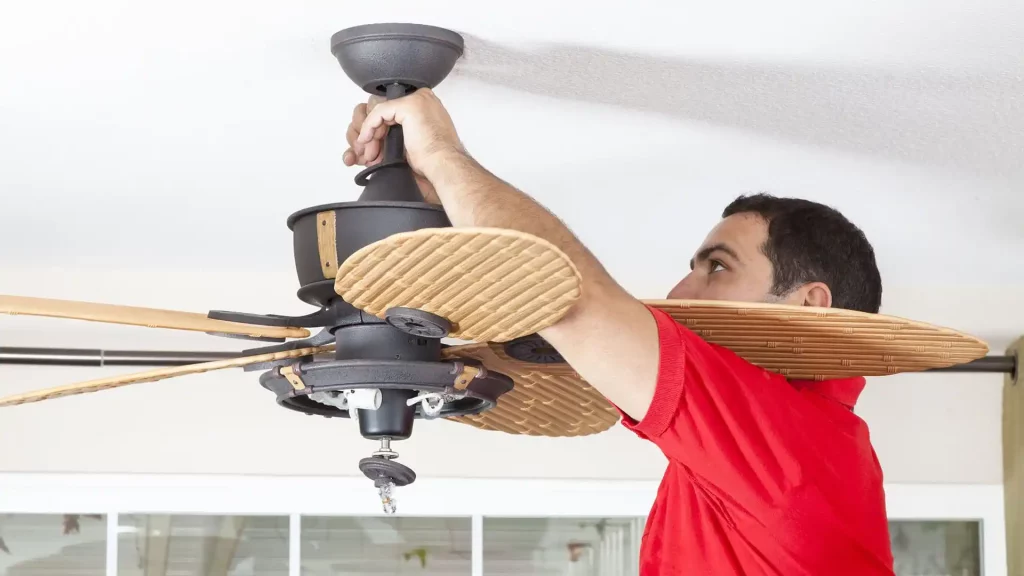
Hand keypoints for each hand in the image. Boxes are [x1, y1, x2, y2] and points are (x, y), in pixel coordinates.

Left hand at [342, 89, 463, 203]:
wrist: (443, 166)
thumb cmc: (433, 161)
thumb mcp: (413, 142)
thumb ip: (401, 132)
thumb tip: (378, 136)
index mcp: (426, 106)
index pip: (394, 111)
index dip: (381, 130)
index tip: (374, 149)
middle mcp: (423, 98)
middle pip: (386, 109)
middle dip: (373, 131)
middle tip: (367, 153)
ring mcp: (416, 99)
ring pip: (380, 110)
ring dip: (370, 132)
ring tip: (367, 153)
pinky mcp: (408, 106)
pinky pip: (379, 112)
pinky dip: (369, 126)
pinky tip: (366, 140)